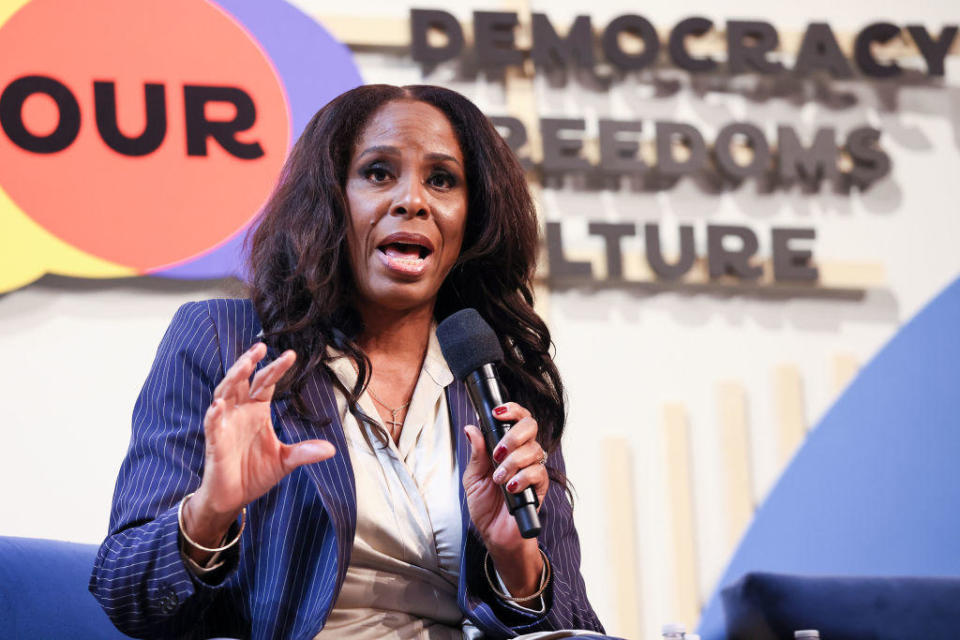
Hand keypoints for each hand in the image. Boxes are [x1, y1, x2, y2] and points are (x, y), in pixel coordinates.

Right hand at [183, 343, 335, 558]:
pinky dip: (214, 413)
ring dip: (233, 378)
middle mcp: (240, 412)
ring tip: (244, 364)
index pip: (266, 383)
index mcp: (257, 410)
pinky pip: (212, 423)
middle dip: (250, 363)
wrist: (234, 497)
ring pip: (225, 393)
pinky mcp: (215, 441)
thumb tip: (331, 449)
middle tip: (261, 347)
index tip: (291, 355)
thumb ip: (305, 452)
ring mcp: (225, 424)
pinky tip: (219, 405)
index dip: (276, 368)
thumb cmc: (255, 474)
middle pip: (243, 380)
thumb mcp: (286, 461)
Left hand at [462, 402, 548, 596]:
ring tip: (498, 479)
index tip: (497, 413)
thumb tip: (471, 428)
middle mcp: (522, 454)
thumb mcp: (472, 478)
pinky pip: (538, 473)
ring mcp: (532, 469)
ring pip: (533, 450)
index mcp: (506, 447)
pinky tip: (511, 488)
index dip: (511, 411)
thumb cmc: (485, 506)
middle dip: (512, 436)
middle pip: (530, 427)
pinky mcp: (540, 487)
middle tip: (497, 453)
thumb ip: (476, 453)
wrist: (495, 534)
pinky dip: (522, 478)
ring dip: (512, 463)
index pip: (516, 420)